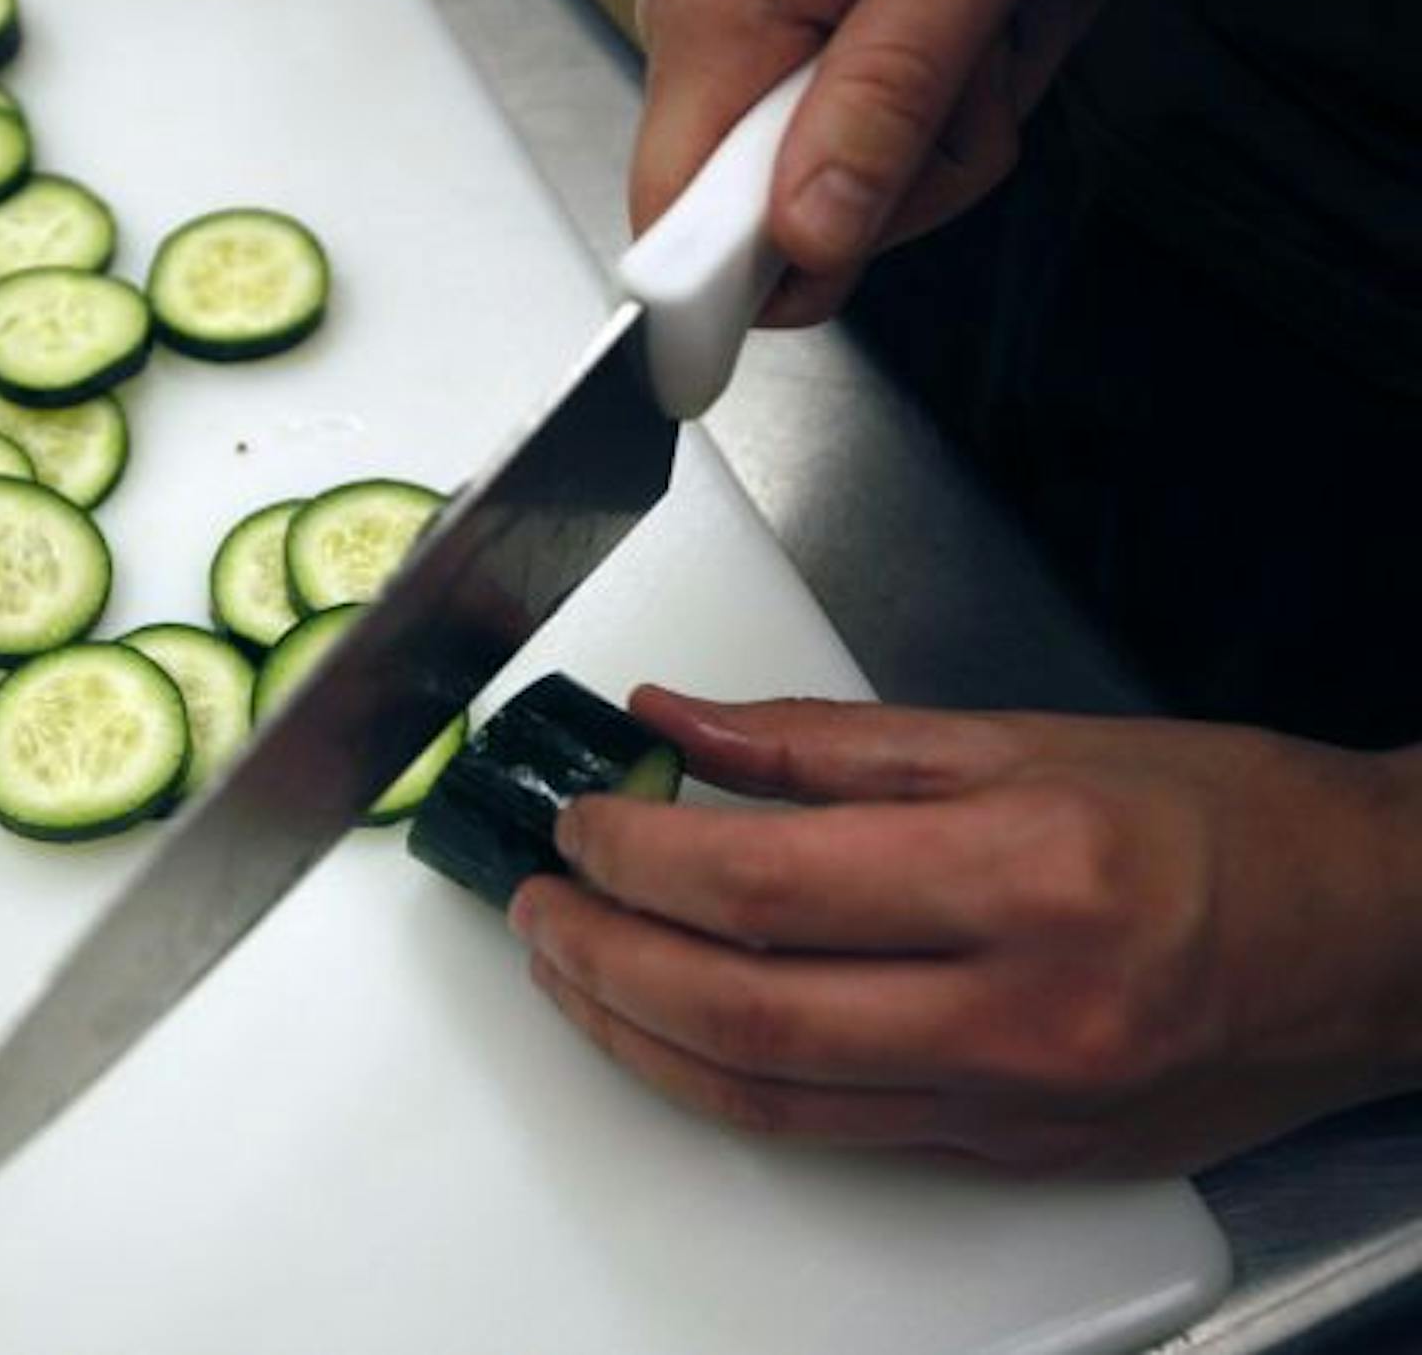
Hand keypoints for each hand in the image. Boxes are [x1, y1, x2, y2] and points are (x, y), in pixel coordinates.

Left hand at [509, 688, 1421, 1175]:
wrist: (1375, 939)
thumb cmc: (1224, 821)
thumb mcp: (1021, 736)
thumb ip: (823, 740)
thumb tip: (678, 723)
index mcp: (1022, 874)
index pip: (762, 886)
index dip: (634, 861)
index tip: (575, 826)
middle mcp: (1017, 1010)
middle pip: (738, 1013)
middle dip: (599, 961)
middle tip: (537, 905)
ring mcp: (1013, 1101)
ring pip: (766, 1098)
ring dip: (635, 1035)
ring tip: (570, 971)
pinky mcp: (1013, 1153)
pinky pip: (831, 1131)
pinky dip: (728, 1082)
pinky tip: (672, 1031)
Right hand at [630, 0, 1104, 323]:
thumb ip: (887, 104)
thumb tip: (810, 241)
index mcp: (723, 10)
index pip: (669, 224)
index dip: (742, 286)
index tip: (811, 286)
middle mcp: (717, 24)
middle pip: (788, 215)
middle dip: (918, 168)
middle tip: (979, 70)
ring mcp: (763, 27)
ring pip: (855, 175)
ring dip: (964, 114)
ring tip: (995, 9)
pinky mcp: (814, 28)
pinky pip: (885, 121)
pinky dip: (966, 77)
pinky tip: (986, 4)